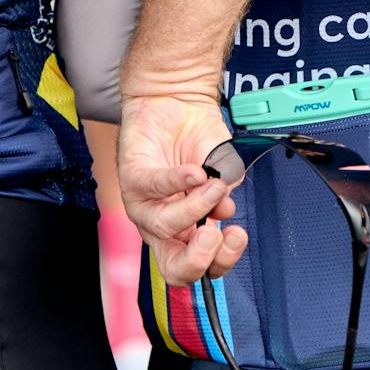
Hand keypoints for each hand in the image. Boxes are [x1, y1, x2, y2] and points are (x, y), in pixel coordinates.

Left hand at [119, 94, 246, 285]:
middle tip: (216, 234)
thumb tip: (223, 209)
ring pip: (164, 225)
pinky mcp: (132, 177)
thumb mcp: (224, 171)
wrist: (178, 100)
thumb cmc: (199, 140)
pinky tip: (196, 171)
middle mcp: (163, 225)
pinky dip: (178, 180)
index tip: (237, 236)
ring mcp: (144, 204)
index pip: (198, 269)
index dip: (218, 263)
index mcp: (187, 231)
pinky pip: (154, 186)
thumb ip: (225, 194)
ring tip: (215, 185)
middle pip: (174, 266)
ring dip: (196, 208)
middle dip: (199, 257)